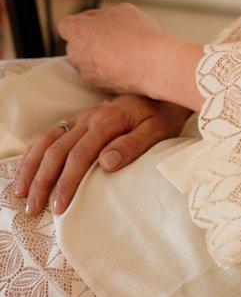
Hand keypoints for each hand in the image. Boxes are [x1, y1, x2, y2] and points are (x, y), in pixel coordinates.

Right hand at [15, 94, 190, 216]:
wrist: (163, 88)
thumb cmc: (162, 115)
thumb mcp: (157, 131)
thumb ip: (132, 146)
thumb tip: (105, 164)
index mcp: (108, 121)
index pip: (80, 155)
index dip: (67, 182)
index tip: (59, 207)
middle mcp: (91, 117)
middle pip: (58, 150)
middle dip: (43, 181)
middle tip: (34, 209)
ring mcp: (84, 116)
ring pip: (49, 140)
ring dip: (33, 166)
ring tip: (21, 192)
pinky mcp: (81, 118)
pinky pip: (52, 132)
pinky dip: (36, 151)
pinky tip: (27, 169)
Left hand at [57, 3, 169, 97]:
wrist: (152, 64)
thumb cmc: (137, 34)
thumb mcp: (121, 10)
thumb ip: (104, 15)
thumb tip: (100, 22)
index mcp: (78, 32)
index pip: (65, 24)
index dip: (81, 19)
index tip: (96, 19)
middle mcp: (77, 55)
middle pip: (76, 43)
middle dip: (90, 37)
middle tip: (112, 32)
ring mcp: (88, 74)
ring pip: (88, 60)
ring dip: (99, 54)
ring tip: (122, 47)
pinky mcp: (100, 87)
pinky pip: (99, 74)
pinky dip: (109, 68)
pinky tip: (127, 61)